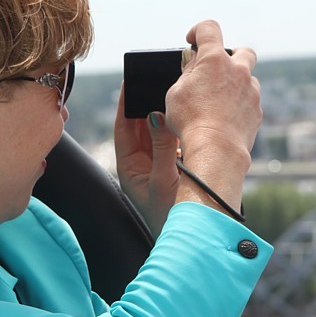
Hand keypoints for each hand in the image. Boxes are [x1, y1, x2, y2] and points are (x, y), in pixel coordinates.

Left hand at [114, 85, 178, 237]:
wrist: (193, 237)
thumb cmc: (172, 217)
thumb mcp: (164, 181)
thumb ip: (162, 148)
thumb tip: (156, 116)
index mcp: (129, 166)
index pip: (122, 128)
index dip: (124, 104)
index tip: (128, 82)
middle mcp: (141, 163)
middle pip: (139, 125)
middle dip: (144, 102)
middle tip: (151, 78)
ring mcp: (158, 164)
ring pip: (157, 130)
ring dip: (162, 111)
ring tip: (169, 89)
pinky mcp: (176, 166)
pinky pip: (173, 140)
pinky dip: (178, 126)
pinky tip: (186, 112)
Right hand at [166, 20, 261, 152]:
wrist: (216, 150)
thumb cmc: (191, 121)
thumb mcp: (175, 92)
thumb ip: (187, 72)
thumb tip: (194, 61)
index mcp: (214, 60)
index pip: (209, 29)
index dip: (198, 31)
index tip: (192, 41)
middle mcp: (238, 70)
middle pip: (242, 51)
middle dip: (230, 56)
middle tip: (214, 69)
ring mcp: (251, 91)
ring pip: (248, 78)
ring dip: (235, 83)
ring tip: (217, 100)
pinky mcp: (257, 111)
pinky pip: (250, 100)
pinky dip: (239, 103)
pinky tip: (225, 117)